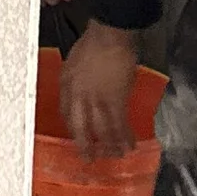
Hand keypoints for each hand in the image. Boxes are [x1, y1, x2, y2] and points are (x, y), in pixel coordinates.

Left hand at [58, 20, 140, 159]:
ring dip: (109, 146)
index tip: (79, 136)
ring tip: (115, 156)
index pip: (66, 114)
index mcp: (66, 86)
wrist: (109, 36)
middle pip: (80, 127)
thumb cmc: (92, 43)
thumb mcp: (72, 63)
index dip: (73, 127)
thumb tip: (80, 95)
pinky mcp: (115, 100)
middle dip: (85, 146)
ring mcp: (96, 100)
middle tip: (90, 160)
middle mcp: (78, 97)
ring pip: (101, 129)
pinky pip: (119, 124)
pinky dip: (125, 137)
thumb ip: (74, 81)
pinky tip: (130, 145)